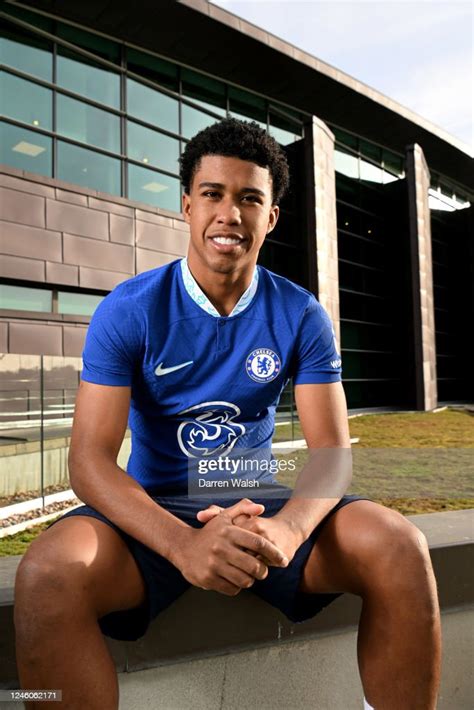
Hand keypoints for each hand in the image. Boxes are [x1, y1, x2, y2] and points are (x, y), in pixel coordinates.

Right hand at [174, 499, 288, 595]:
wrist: (182, 546)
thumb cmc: (209, 532)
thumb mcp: (224, 517)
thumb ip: (243, 508)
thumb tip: (262, 508)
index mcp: (228, 532)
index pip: (258, 543)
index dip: (274, 553)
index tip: (283, 560)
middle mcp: (221, 548)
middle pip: (254, 565)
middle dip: (263, 571)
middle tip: (263, 571)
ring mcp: (214, 565)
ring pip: (245, 580)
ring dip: (251, 580)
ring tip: (249, 575)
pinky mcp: (208, 579)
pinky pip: (232, 588)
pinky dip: (237, 587)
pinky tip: (235, 580)